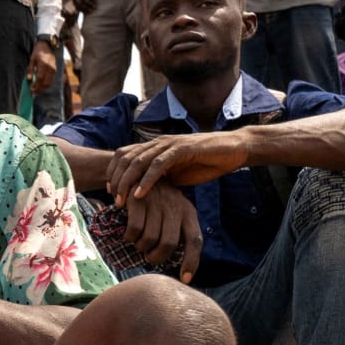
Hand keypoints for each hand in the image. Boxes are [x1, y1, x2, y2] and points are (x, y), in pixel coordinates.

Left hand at [28, 41, 56, 92]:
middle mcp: (50, 68)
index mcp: (44, 64)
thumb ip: (30, 69)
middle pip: (46, 82)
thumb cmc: (37, 52)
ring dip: (43, 88)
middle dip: (40, 89)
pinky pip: (51, 80)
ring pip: (49, 82)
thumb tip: (28, 79)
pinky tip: (41, 86)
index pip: (40, 77)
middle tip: (34, 93)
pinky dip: (46, 85)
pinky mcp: (55, 70)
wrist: (46, 46)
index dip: (36, 84)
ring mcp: (54, 69)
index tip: (31, 89)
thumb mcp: (32, 59)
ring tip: (37, 91)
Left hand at [106, 132, 250, 203]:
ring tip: (122, 201)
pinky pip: (159, 164)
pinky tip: (140, 195)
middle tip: (114, 200)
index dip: (113, 172)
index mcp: (155, 147)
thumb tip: (144, 196)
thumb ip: (161, 180)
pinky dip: (147, 180)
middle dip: (116, 180)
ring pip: (138, 160)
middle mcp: (159, 143)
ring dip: (127, 182)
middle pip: (126, 158)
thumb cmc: (206, 163)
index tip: (110, 192)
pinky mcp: (182, 149)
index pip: (124, 155)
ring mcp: (170, 144)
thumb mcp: (177, 174)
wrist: (233, 151)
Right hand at [122, 189, 203, 284]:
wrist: (136, 172)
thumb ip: (177, 232)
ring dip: (141, 247)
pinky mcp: (138, 199)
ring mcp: (157, 201)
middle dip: (156, 257)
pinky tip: (129, 235)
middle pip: (168, 244)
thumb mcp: (172, 213)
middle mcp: (176, 205)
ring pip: (150, 238)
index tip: (185, 278)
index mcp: (188, 211)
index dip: (191, 261)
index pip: (194, 240)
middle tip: (149, 258)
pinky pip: (134, 229)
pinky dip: (130, 237)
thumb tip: (182, 270)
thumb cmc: (156, 202)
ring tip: (138, 244)